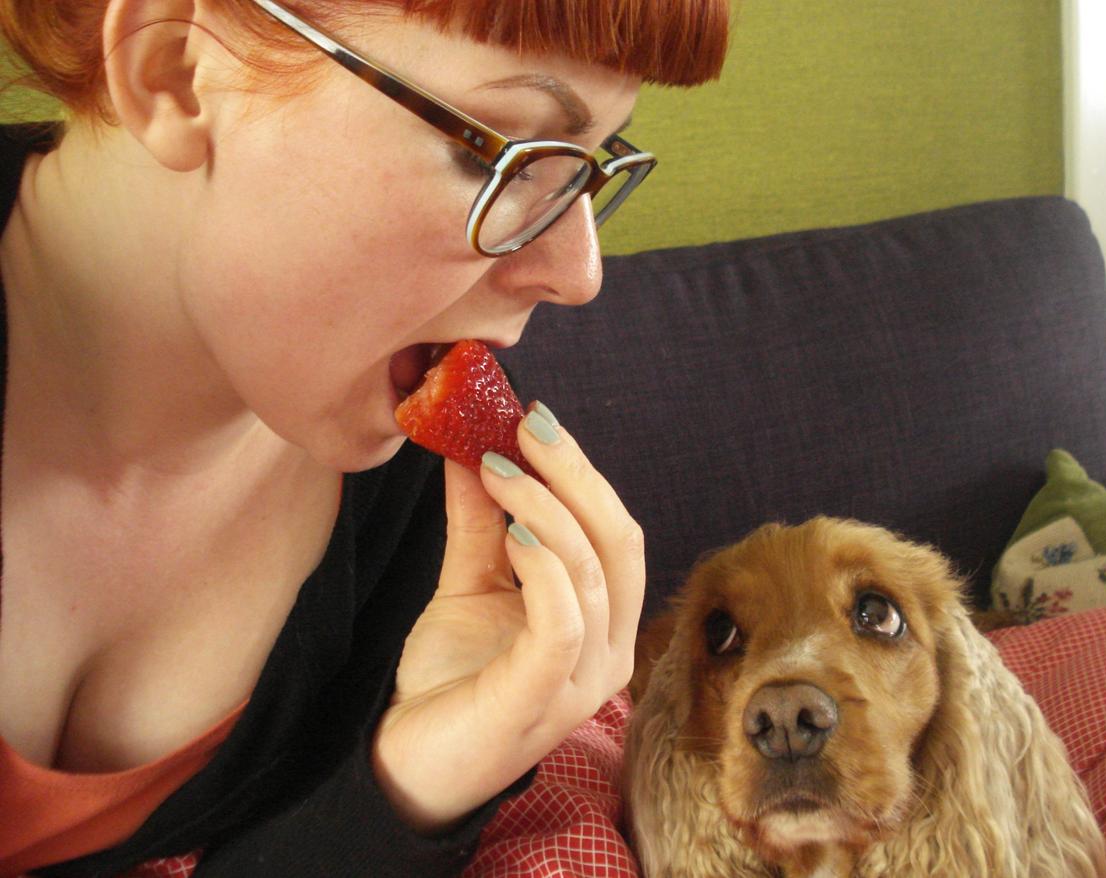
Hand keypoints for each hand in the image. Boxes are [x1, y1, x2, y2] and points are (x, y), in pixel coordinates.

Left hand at [371, 406, 644, 831]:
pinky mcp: (543, 700)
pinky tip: (511, 533)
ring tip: (494, 469)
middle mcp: (609, 651)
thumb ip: (480, 522)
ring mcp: (583, 681)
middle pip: (618, 543)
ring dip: (545, 509)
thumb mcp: (469, 582)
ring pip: (591, 575)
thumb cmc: (452, 677)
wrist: (407, 763)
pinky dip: (544, 568)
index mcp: (603, 620)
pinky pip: (563, 624)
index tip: (532, 419)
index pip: (616, 533)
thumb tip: (473, 446)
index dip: (581, 471)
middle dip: (574, 474)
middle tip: (524, 426)